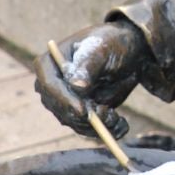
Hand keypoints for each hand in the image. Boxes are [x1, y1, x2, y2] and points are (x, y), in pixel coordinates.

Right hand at [33, 19, 148, 134]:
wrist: (126, 54)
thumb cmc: (110, 44)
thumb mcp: (102, 50)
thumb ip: (89, 65)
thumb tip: (76, 86)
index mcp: (48, 65)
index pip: (50, 86)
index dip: (65, 101)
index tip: (83, 111)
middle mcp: (52, 87)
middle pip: (61, 110)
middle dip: (86, 117)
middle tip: (110, 114)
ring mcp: (65, 103)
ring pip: (76, 123)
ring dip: (99, 125)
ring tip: (117, 117)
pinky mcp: (80, 114)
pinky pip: (88, 129)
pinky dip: (106, 130)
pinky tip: (121, 124)